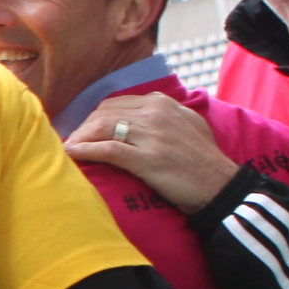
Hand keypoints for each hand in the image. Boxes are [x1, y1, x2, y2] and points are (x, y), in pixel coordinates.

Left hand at [62, 93, 241, 211]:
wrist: (220, 185)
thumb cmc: (203, 160)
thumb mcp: (188, 124)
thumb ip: (164, 114)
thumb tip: (138, 115)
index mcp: (162, 103)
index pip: (115, 104)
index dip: (94, 118)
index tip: (84, 131)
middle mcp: (155, 113)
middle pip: (103, 114)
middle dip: (83, 129)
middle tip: (72, 143)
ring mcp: (151, 135)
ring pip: (102, 128)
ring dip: (79, 139)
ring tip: (68, 150)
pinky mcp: (148, 158)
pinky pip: (107, 149)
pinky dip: (85, 151)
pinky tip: (71, 154)